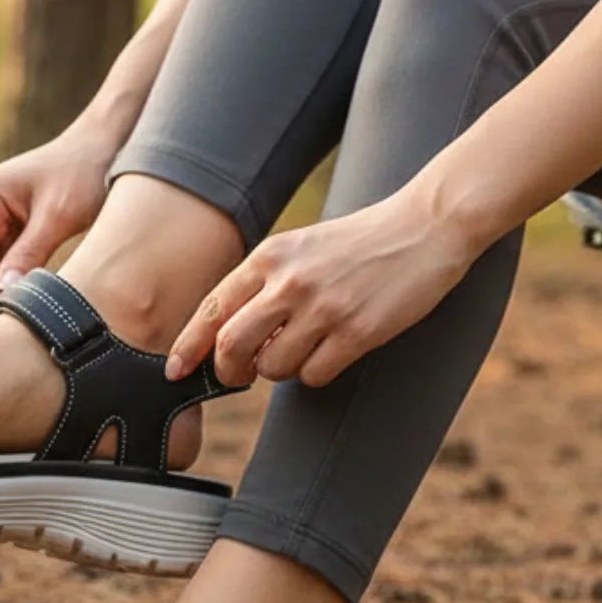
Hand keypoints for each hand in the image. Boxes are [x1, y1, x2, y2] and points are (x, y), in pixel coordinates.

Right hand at [0, 130, 114, 310]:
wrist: (100, 150)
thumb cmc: (81, 174)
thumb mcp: (57, 216)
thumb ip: (29, 253)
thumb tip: (5, 292)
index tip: (3, 317)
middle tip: (21, 324)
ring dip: (0, 290)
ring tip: (31, 313)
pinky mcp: (5, 230)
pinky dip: (12, 281)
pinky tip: (35, 298)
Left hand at [167, 188, 481, 387]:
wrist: (426, 227)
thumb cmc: (360, 242)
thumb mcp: (301, 247)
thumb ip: (265, 284)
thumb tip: (229, 335)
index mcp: (270, 257)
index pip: (213, 308)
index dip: (189, 345)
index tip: (176, 369)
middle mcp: (290, 282)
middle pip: (231, 346)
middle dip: (229, 370)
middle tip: (239, 375)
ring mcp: (323, 308)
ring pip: (272, 368)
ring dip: (281, 370)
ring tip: (303, 348)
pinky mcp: (357, 332)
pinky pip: (314, 376)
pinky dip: (316, 374)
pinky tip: (333, 351)